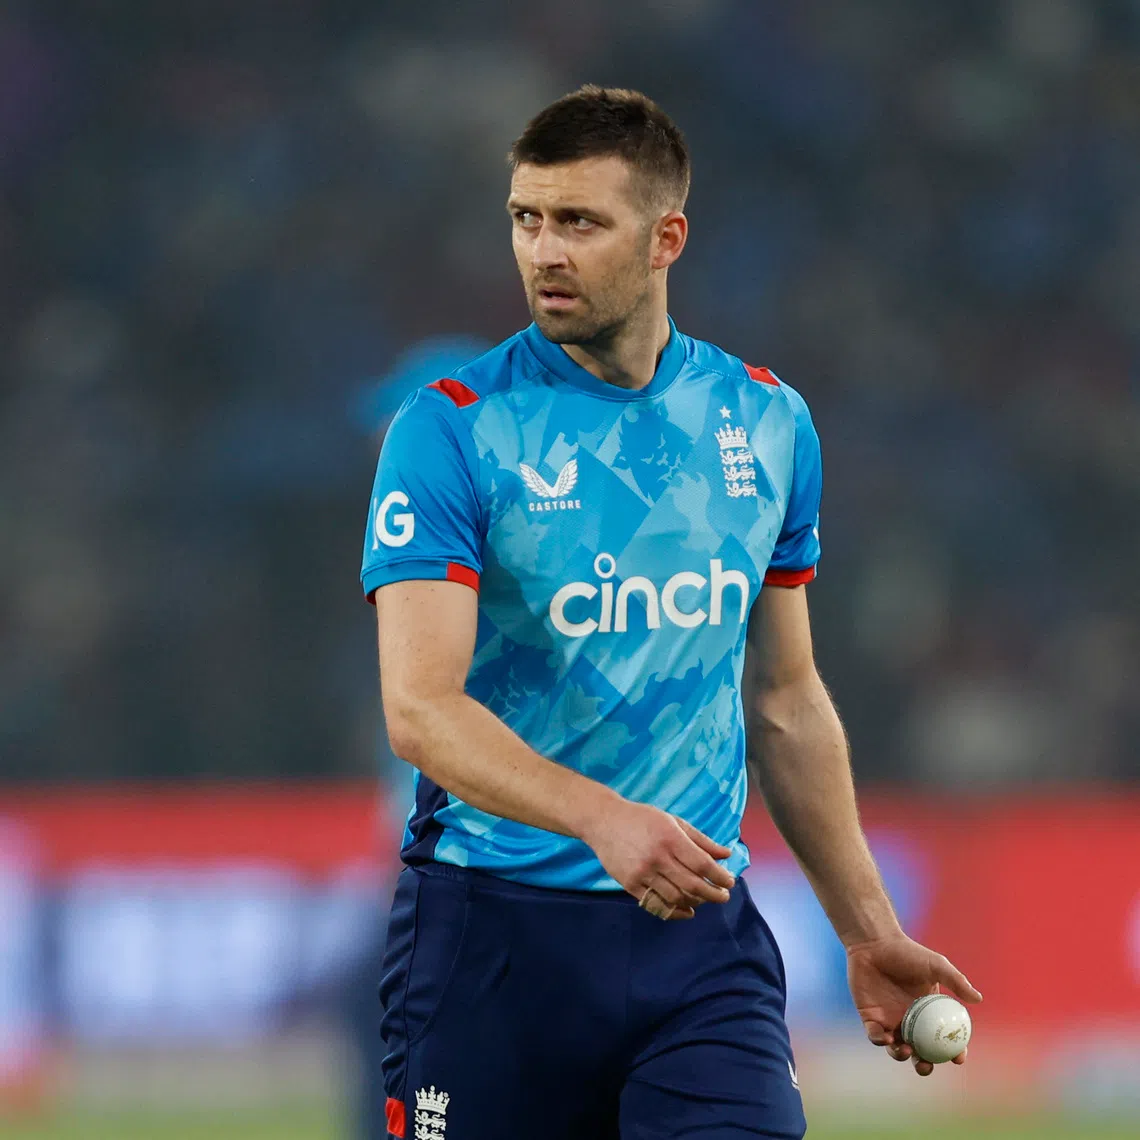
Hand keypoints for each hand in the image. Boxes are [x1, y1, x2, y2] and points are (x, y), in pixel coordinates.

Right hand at [579, 799, 735, 918]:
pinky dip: (675, 912)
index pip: (703, 864)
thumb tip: (726, 855)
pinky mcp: (630, 885)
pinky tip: (686, 910)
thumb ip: (701, 840)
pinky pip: (656, 905)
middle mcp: (657, 857)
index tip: (729, 882)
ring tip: (703, 900)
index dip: (720, 877)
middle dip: (713, 894)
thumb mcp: (673, 821)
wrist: (604, 821)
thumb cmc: (643, 818)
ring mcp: (642, 873)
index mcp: (670, 838)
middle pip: (692, 885)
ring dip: (695, 902)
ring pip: (676, 898)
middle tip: (723, 896)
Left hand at [847, 933, 981, 1076]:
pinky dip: (880, 1041)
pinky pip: (875, 1036)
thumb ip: (956, 981)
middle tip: (926, 1065)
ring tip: (906, 1050)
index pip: (944, 1038)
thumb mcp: (935, 965)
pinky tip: (886, 1038)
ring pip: (897, 1049)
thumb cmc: (906, 952)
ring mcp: (890, 1020)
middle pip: (920, 1051)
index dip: (953, 1051)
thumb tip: (978, 999)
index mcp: (929, 1012)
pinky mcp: (870, 1017)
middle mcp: (910, 1020)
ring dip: (902, 1056)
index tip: (958, 1058)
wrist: (874, 943)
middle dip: (924, 1064)